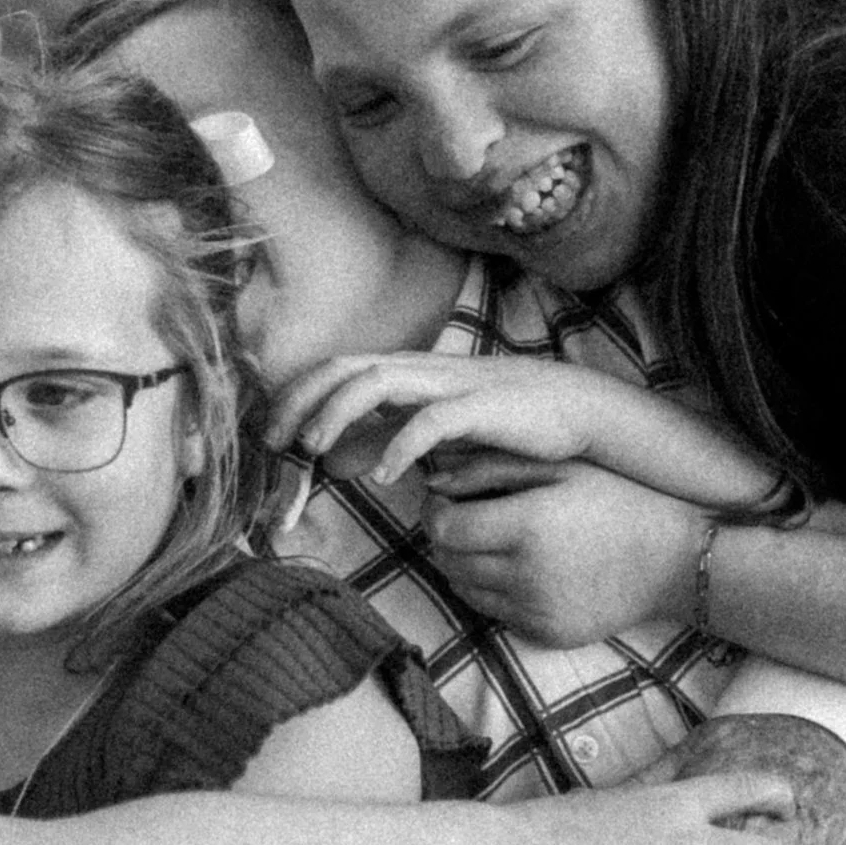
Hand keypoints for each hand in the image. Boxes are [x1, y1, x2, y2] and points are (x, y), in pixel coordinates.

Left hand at [274, 350, 634, 483]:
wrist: (576, 410)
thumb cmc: (500, 421)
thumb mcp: (428, 434)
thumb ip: (381, 441)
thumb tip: (333, 463)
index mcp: (406, 373)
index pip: (336, 371)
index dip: (297, 397)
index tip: (269, 436)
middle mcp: (421, 369)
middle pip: (345, 369)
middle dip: (303, 401)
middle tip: (274, 442)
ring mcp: (449, 384)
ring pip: (378, 382)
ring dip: (339, 413)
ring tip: (315, 450)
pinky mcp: (481, 407)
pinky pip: (432, 421)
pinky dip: (402, 445)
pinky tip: (383, 475)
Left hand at [422, 465, 702, 645]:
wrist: (674, 562)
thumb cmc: (617, 501)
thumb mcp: (561, 468)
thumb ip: (491, 469)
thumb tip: (432, 479)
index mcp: (528, 526)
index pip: (443, 529)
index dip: (434, 513)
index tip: (444, 500)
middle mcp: (525, 575)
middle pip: (448, 562)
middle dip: (446, 539)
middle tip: (466, 519)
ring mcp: (534, 611)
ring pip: (464, 591)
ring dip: (465, 566)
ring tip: (494, 543)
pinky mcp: (544, 634)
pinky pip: (494, 612)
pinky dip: (494, 591)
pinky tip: (520, 570)